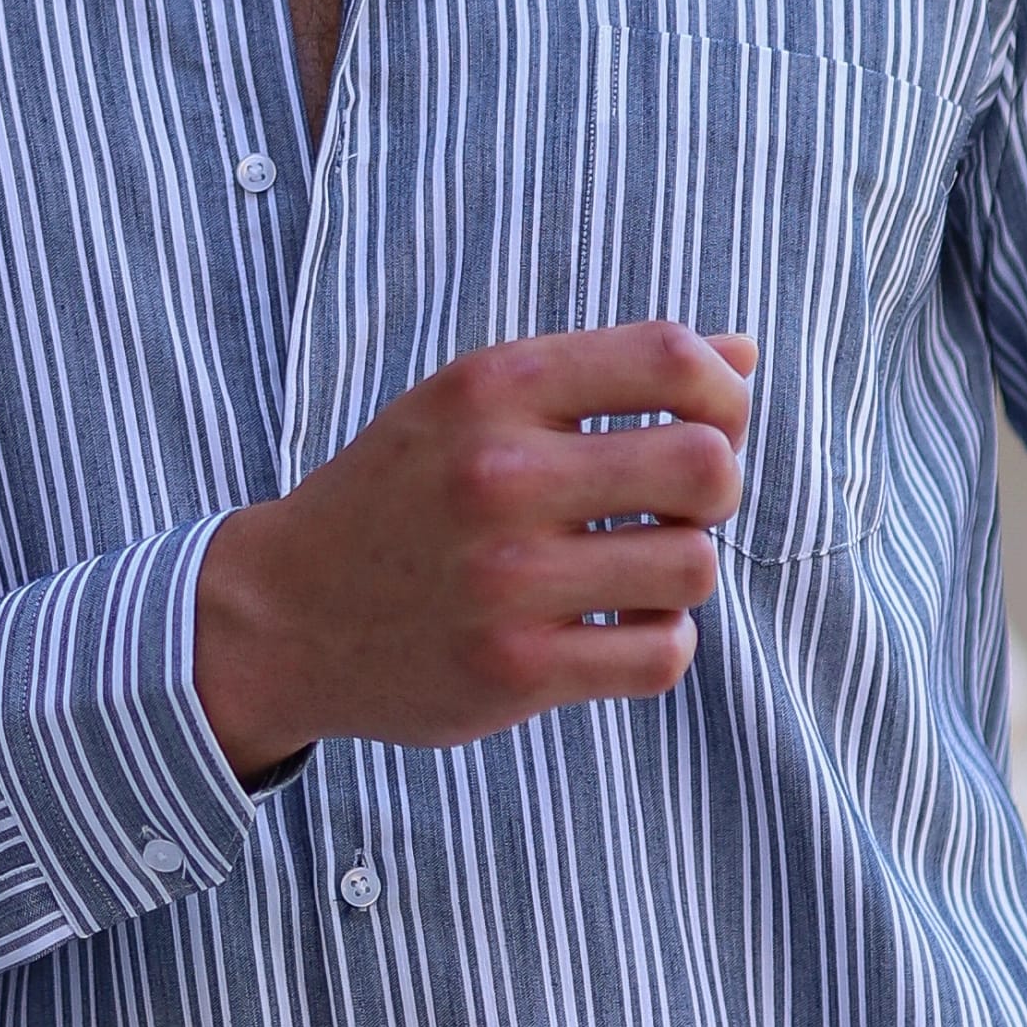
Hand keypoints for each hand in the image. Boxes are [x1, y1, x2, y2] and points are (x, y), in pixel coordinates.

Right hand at [194, 325, 755, 779]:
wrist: (281, 614)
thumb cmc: (403, 497)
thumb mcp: (476, 403)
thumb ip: (605, 373)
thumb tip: (745, 356)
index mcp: (493, 386)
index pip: (671, 360)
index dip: (725, 393)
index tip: (709, 423)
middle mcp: (500, 474)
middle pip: (707, 464)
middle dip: (716, 488)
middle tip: (675, 507)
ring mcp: (508, 578)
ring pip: (695, 566)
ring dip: (680, 572)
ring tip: (631, 573)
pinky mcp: (516, 669)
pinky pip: (663, 653)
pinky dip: (656, 643)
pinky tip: (611, 630)